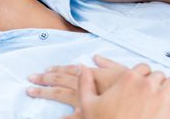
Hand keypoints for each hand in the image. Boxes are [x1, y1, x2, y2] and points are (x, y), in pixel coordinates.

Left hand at [26, 55, 148, 106]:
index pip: (69, 71)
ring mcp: (84, 101)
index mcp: (91, 75)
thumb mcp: (122, 71)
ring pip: (60, 95)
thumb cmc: (133, 85)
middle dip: (44, 79)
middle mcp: (84, 86)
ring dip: (44, 92)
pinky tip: (54, 117)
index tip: (46, 70)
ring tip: (30, 91)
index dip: (57, 70)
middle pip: (59, 81)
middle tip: (30, 78)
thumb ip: (108, 64)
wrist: (139, 99)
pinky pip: (71, 117)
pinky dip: (62, 117)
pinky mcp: (87, 113)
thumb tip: (96, 57)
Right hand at [76, 65, 169, 118]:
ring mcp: (163, 96)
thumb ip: (85, 83)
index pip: (143, 67)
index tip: (143, 83)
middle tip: (154, 93)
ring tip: (167, 97)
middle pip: (159, 74)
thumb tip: (82, 68)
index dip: (143, 75)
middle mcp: (146, 84)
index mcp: (128, 79)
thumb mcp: (88, 104)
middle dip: (157, 82)